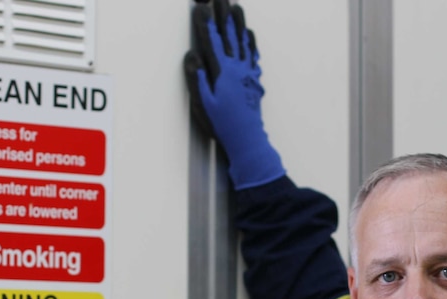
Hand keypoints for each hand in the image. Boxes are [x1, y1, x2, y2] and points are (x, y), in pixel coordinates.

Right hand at [184, 0, 284, 188]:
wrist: (248, 138)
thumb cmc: (223, 124)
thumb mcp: (204, 104)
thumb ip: (198, 78)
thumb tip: (193, 56)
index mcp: (222, 72)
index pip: (212, 41)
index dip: (206, 22)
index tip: (201, 6)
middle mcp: (237, 68)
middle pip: (229, 35)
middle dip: (223, 14)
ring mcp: (247, 72)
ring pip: (243, 41)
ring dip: (238, 22)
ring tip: (236, 6)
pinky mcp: (253, 80)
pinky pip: (253, 55)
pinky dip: (251, 41)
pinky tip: (249, 33)